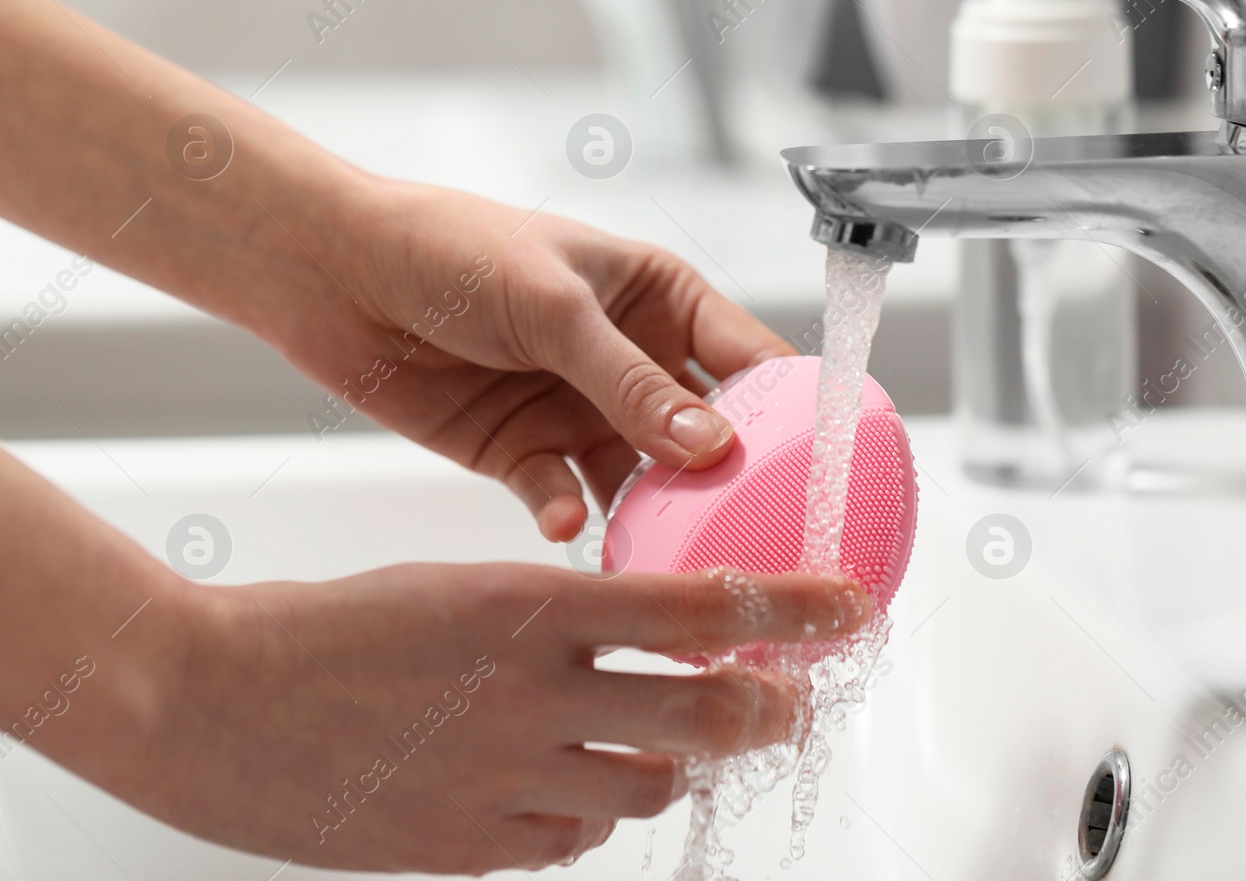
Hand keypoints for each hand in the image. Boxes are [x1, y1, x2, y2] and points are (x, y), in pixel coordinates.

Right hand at [107, 565, 869, 873]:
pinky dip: (592, 812)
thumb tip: (637, 641)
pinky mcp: (468, 847)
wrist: (209, 700)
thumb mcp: (459, 588)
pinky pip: (571, 839)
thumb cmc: (326, 628)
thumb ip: (555, 620)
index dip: (788, 610)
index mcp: (529, 608)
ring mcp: (503, 781)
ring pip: (646, 789)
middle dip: (765, 710)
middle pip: (701, 718)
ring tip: (671, 748)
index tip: (846, 604)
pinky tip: (577, 787)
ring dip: (674, 766)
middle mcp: (532, 696)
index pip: (697, 608)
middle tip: (788, 702)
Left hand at [274, 179, 791, 541]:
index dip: (794, 410)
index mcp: (659, 299)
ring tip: (669, 555)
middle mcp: (632, 361)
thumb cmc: (452, 250)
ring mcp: (581, 410)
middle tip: (763, 536)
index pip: (751, 357)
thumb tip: (712, 445)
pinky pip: (565, 495)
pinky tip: (569, 523)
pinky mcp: (525, 452)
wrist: (336, 275)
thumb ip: (631, 382)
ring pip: (641, 479)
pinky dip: (570, 514)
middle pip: (705, 433)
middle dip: (731, 484)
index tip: (828, 467)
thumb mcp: (555, 307)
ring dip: (653, 515)